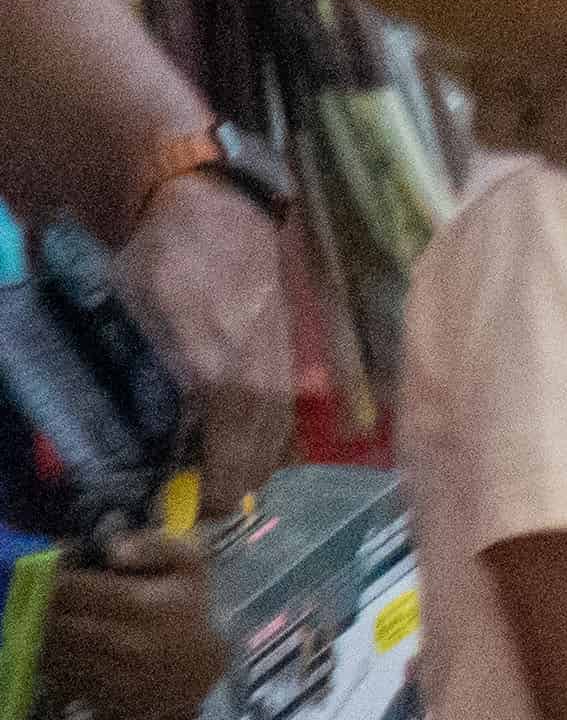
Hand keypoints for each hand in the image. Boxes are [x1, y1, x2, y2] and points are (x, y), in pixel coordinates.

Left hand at [46, 528, 220, 719]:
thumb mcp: (190, 566)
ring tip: (61, 623)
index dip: (56, 577)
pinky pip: (59, 677)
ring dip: (48, 635)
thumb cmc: (191, 611)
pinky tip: (70, 650)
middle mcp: (120, 641)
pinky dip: (56, 661)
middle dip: (48, 607)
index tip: (61, 573)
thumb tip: (112, 549)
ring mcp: (109, 674)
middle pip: (54, 620)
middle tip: (55, 599)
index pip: (70, 588)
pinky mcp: (100, 697)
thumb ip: (155, 545)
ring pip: (52, 650)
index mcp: (138, 604)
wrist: (202, 672)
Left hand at [116, 167, 294, 484]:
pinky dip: (262, 441)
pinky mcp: (289, 356)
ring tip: (211, 475)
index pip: (225, 468)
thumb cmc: (164, 262)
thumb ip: (135, 380)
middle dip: (224, 492)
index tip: (173, 508)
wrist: (221, 211)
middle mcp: (262, 384)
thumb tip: (124, 439)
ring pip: (276, 445)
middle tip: (187, 499)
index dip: (202, 499)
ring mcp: (282, 370)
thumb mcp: (129, 319)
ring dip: (247, 469)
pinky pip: (283, 419)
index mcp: (221, 379)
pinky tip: (235, 439)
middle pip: (257, 466)